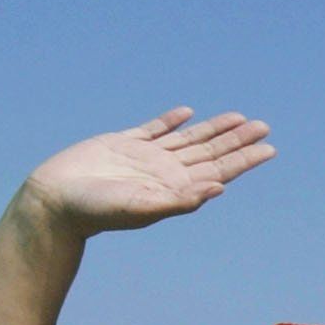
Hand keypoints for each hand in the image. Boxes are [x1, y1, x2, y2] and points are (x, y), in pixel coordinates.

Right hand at [22, 110, 272, 235]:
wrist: (55, 201)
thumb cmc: (97, 211)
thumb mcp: (144, 208)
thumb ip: (182, 200)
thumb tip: (220, 188)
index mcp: (175, 188)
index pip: (219, 170)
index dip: (244, 159)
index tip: (270, 149)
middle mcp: (166, 172)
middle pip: (210, 152)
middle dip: (237, 140)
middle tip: (264, 127)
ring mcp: (145, 157)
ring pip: (188, 139)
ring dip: (213, 128)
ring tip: (238, 117)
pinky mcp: (121, 144)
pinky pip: (152, 130)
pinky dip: (170, 121)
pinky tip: (186, 114)